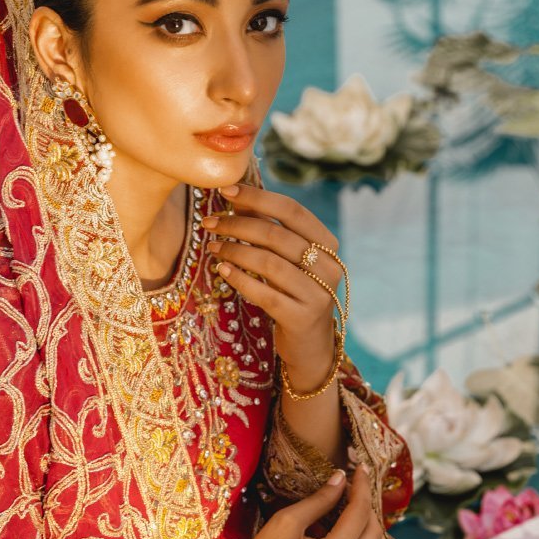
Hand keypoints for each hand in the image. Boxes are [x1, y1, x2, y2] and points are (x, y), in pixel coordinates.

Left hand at [202, 182, 342, 385]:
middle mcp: (329, 267)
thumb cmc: (294, 295)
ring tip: (212, 246)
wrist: (310, 346)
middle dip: (237, 225)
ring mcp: (318, 294)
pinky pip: (265, 293)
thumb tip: (237, 197)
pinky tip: (222, 270)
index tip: (226, 191)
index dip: (258, 198)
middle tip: (209, 222)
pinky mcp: (302, 318)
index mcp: (327, 245)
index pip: (292, 211)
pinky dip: (240, 279)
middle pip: (277, 235)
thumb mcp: (288, 261)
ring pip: (269, 263)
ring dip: (234, 251)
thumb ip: (269, 230)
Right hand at [209, 464, 391, 538]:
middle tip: (353, 494)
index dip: (362, 487)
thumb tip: (341, 479)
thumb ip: (317, 501)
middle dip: (367, 508)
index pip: (359, 513)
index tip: (360, 470)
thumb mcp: (283, 524)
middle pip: (374, 534)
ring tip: (357, 521)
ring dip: (375, 535)